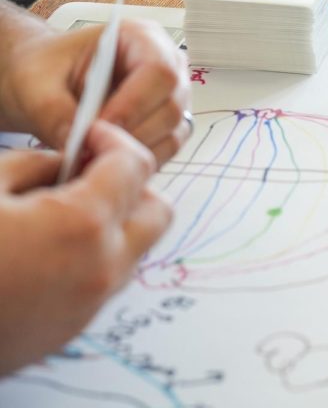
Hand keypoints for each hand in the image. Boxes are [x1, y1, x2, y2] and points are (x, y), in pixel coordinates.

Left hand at [0, 19, 189, 165]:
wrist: (44, 82)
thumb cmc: (44, 70)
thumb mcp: (34, 83)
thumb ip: (52, 111)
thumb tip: (74, 143)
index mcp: (142, 38)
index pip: (159, 71)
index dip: (132, 104)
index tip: (94, 130)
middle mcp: (169, 66)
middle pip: (171, 107)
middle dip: (130, 135)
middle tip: (87, 152)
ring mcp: (172, 97)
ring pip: (172, 133)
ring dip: (133, 152)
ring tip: (89, 157)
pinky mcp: (168, 126)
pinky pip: (165, 151)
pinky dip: (136, 161)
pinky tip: (102, 160)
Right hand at [0, 121, 170, 375]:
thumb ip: (34, 164)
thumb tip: (61, 164)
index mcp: (82, 225)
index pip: (135, 166)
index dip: (114, 140)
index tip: (91, 135)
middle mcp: (101, 268)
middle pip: (156, 212)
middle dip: (131, 185)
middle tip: (88, 173)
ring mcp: (89, 305)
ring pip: (134, 249)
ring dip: (114, 223)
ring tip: (58, 213)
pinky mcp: (71, 329)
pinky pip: (103, 282)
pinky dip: (92, 257)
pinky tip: (45, 249)